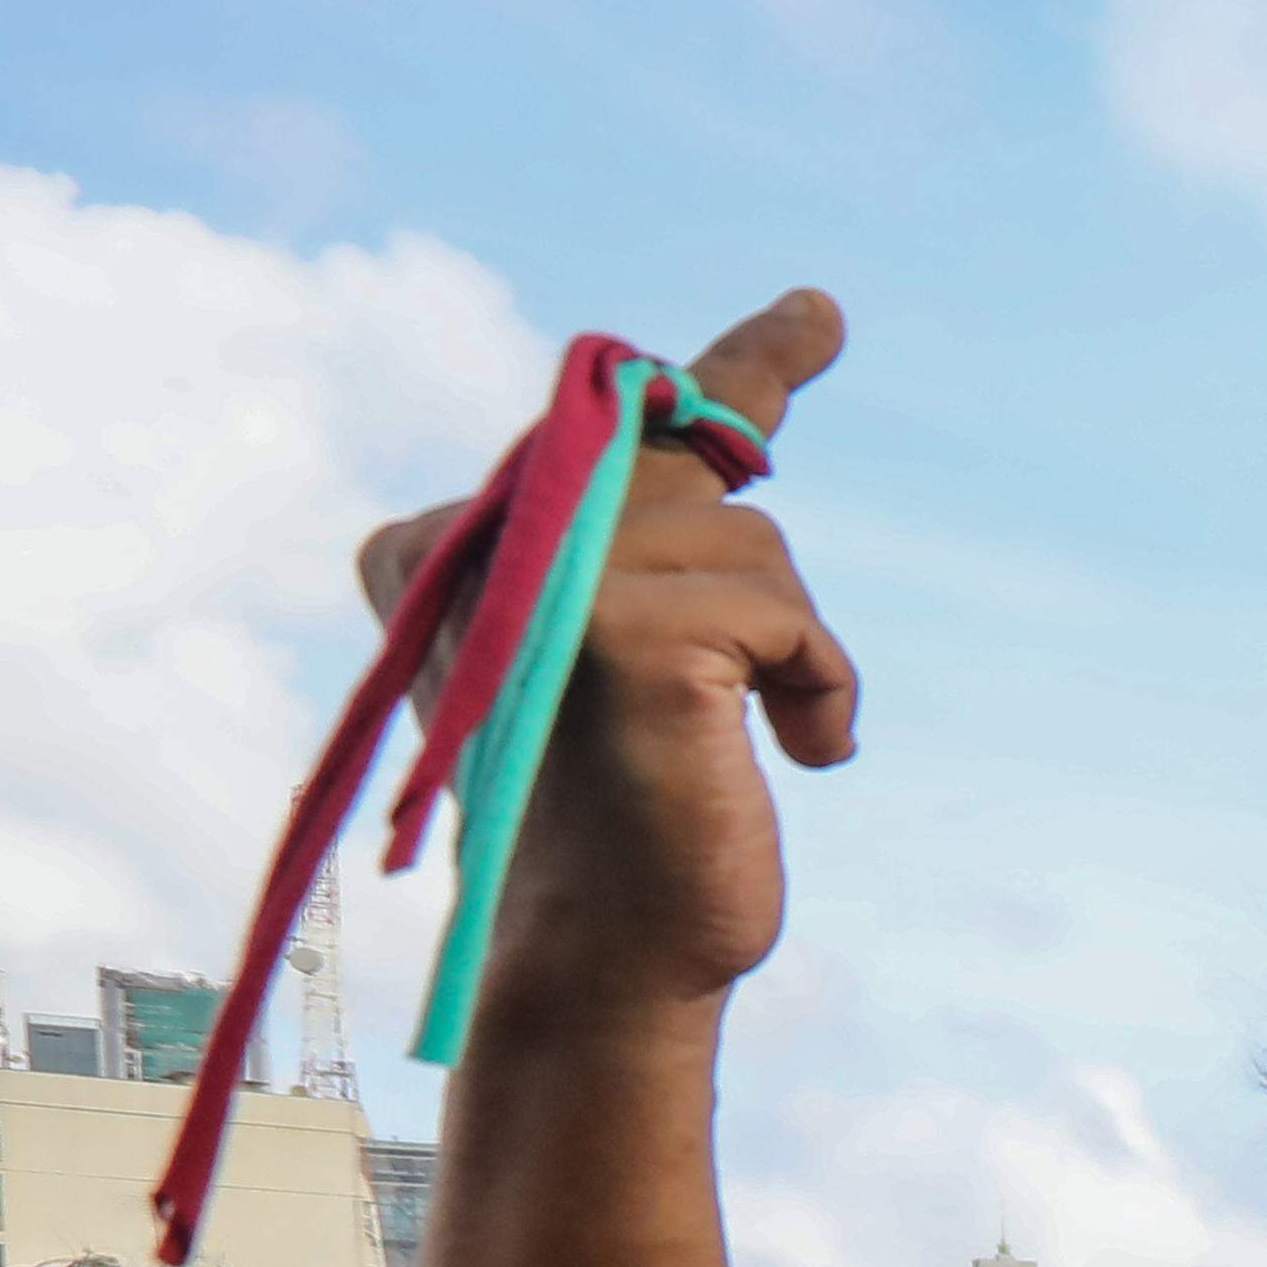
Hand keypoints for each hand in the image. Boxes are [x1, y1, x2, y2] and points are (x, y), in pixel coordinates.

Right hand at [375, 290, 854, 1042]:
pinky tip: (794, 758)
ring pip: (751, 541)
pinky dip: (819, 686)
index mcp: (447, 545)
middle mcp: (476, 542)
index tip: (812, 313)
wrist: (606, 953)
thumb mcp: (624, 658)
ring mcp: (547, 583)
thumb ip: (638, 548)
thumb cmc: (620, 819)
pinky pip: (787, 611)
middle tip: (814, 329)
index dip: (724, 359)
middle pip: (679, 452)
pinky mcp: (629, 635)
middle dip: (759, 404)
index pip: (601, 421)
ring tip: (755, 741)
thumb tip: (712, 445)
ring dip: (792, 649)